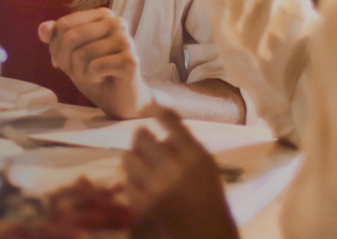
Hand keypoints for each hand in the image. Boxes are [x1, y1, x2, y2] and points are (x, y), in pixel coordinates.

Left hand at [38, 9, 154, 118]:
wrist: (119, 99)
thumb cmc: (95, 73)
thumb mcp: (70, 54)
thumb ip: (55, 38)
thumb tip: (43, 28)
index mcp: (103, 15)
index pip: (63, 25)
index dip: (56, 48)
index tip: (64, 62)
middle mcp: (117, 22)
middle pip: (71, 37)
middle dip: (66, 60)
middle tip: (78, 72)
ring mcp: (126, 40)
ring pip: (82, 54)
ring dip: (80, 72)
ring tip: (93, 76)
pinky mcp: (130, 60)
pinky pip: (95, 67)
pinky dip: (92, 78)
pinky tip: (103, 79)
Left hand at [123, 109, 239, 238]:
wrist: (207, 236)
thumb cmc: (209, 202)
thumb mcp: (207, 169)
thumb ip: (186, 149)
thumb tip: (161, 134)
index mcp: (195, 155)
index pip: (171, 121)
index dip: (160, 112)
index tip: (154, 109)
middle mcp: (173, 167)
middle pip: (141, 136)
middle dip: (140, 137)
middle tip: (142, 140)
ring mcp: (155, 188)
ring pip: (128, 158)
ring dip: (133, 159)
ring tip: (140, 165)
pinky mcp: (141, 206)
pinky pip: (127, 185)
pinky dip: (133, 185)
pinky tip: (142, 189)